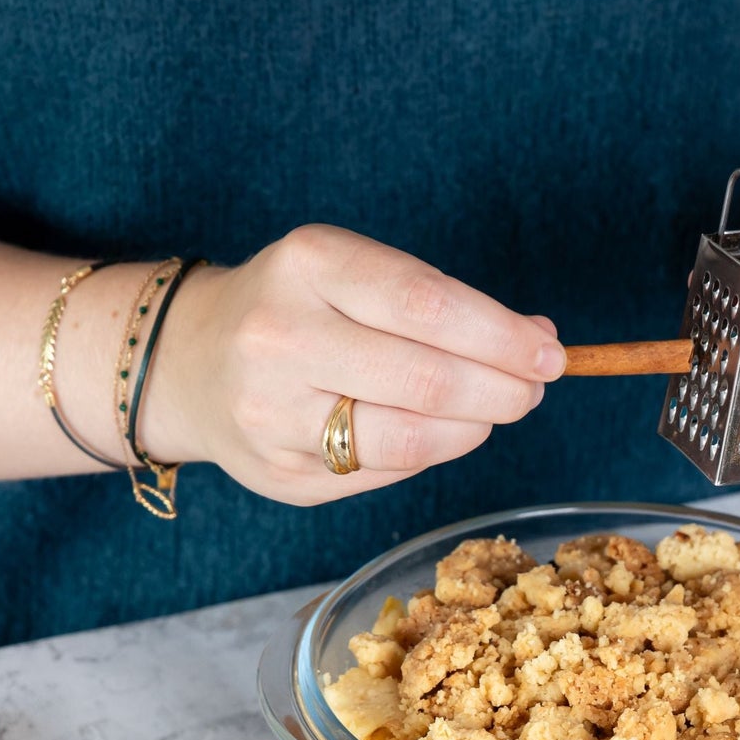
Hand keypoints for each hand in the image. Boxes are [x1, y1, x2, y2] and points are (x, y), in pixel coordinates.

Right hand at [147, 226, 563, 503]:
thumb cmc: (300, 308)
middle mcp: (280, 337)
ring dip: (474, 429)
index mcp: (308, 264)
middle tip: (532, 390)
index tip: (549, 352)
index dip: (503, 335)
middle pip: (427, 380)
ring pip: (409, 440)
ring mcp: (272, 414)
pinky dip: (429, 454)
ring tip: (494, 411)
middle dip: (502, 390)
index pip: (428, 305)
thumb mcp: (355, 273)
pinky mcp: (280, 475)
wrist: (190, 362)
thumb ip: (442, 303)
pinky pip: (382, 474)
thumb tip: (538, 338)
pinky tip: (440, 433)